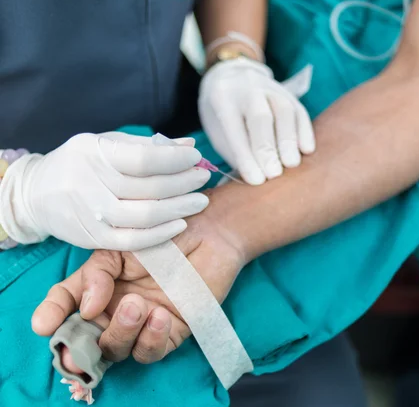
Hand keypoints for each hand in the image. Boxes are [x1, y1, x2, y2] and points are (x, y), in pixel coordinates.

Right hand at [0, 132, 210, 250]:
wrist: (36, 194)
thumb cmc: (82, 163)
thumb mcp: (108, 144)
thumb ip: (148, 146)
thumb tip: (189, 145)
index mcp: (94, 153)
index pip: (143, 158)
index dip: (175, 159)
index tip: (195, 158)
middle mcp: (89, 183)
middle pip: (149, 188)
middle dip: (184, 183)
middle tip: (203, 178)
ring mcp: (89, 213)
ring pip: (144, 216)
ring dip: (179, 209)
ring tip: (199, 201)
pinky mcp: (92, 238)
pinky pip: (132, 240)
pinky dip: (160, 234)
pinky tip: (180, 223)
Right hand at [32, 212, 243, 366]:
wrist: (211, 230)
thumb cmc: (166, 231)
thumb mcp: (122, 245)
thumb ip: (98, 273)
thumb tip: (88, 308)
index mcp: (99, 285)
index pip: (68, 304)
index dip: (53, 315)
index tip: (44, 324)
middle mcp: (117, 307)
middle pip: (89, 339)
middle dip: (79, 347)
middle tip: (81, 341)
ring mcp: (143, 321)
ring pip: (118, 349)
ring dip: (121, 333)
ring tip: (137, 304)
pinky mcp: (171, 330)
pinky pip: (152, 351)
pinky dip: (151, 339)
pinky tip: (160, 316)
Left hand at [199, 58, 315, 184]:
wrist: (233, 78)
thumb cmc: (224, 116)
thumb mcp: (220, 132)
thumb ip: (236, 153)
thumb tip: (253, 182)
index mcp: (222, 97)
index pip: (234, 129)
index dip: (245, 156)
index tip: (257, 180)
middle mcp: (246, 87)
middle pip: (260, 117)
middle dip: (268, 148)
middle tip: (274, 174)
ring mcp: (270, 87)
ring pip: (284, 111)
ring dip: (289, 141)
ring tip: (292, 165)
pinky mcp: (289, 93)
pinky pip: (300, 111)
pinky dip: (304, 132)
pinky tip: (306, 150)